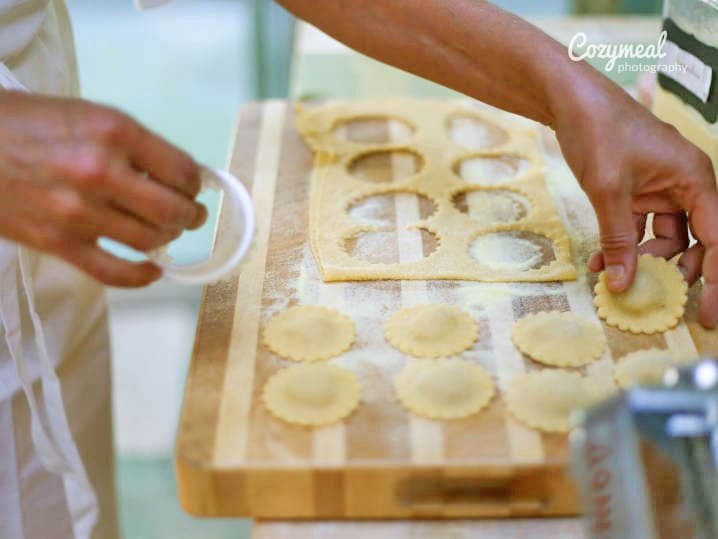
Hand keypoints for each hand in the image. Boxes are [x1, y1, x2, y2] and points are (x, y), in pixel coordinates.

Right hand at [0, 91, 206, 286]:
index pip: (182, 171)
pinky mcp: (58, 243)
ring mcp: (78, 212)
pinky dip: (142, 276)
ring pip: (150, 241)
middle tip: (192, 215)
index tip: (193, 187)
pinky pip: (113, 272)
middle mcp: (100, 172)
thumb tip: (178, 176)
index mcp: (114, 132)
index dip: (196, 183)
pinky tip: (154, 270)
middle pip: (173, 211)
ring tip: (167, 232)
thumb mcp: (89, 115)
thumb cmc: (28, 122)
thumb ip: (134, 145)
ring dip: (168, 239)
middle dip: (192, 216)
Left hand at [552, 76, 717, 327]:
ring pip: (665, 239)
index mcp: (695, 180)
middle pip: (696, 242)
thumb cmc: (598, 132)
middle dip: (674, 272)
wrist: (570, 99)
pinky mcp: (638, 192)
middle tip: (653, 301)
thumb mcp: (609, 191)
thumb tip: (622, 284)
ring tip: (612, 280)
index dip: (715, 280)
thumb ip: (618, 240)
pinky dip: (623, 246)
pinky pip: (638, 228)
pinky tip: (599, 263)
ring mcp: (662, 189)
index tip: (706, 314)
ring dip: (641, 262)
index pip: (717, 239)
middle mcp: (686, 186)